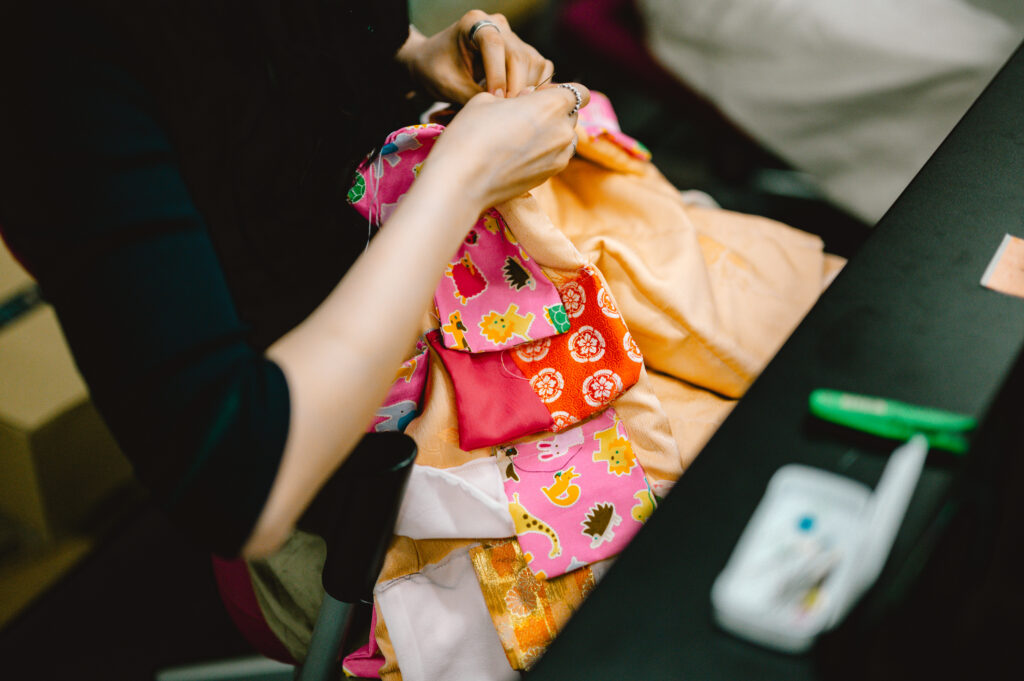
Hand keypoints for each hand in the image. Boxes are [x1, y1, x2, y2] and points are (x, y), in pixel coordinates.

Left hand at [397, 10, 554, 102]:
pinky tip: (519, 101)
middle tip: (504, 112)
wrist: (435, 64)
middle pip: (519, 55)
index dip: (497, 74)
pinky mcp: (524, 52)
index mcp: (474, 23)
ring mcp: (514, 38)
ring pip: (534, 63)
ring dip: (526, 90)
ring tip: (509, 108)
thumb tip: (502, 111)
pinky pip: (540, 68)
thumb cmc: (436, 70)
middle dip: (515, 87)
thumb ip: (474, 96)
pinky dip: (535, 87)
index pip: (494, 45)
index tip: (493, 99)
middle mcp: (498, 25)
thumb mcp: (449, 85)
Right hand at [425, 82, 590, 211]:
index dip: (561, 91)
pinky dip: (544, 152)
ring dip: (551, 133)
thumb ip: (515, 97)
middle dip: (555, 112)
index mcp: (553, 104)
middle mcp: (563, 131)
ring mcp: (559, 157)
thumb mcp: (487, 100)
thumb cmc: (471, 133)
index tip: (541, 95)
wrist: (462, 179)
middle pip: (571, 115)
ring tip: (522, 136)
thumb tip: (525, 100)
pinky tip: (519, 154)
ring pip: (565, 138)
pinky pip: (555, 157)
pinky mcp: (549, 176)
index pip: (579, 92)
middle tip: (525, 115)